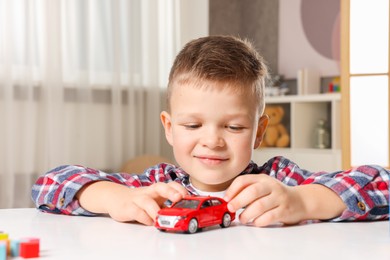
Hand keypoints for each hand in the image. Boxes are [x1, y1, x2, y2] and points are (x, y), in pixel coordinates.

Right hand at [77, 181, 187, 224]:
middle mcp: (148, 192)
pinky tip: (150, 222)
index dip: (179, 188)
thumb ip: (167, 206)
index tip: (188, 196)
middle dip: (170, 192)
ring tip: (162, 217)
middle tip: (179, 198)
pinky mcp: (128, 208)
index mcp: (157, 190)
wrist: (116, 198)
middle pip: (160, 187)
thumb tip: (186, 213)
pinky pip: (137, 212)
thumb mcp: (154, 200)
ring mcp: (137, 199)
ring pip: (147, 201)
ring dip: (156, 210)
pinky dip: (144, 218)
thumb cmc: (140, 200)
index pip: (170, 184)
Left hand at [224, 174, 344, 226]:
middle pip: (252, 191)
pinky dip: (259, 221)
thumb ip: (247, 190)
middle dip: (238, 201)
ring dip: (247, 214)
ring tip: (242, 218)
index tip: (226, 199)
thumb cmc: (276, 195)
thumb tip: (228, 199)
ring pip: (260, 205)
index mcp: (262, 179)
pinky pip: (269, 217)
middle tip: (231, 208)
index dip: (232, 189)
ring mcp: (279, 198)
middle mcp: (271, 186)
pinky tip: (255, 222)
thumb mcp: (263, 187)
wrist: (301, 201)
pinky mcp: (285, 211)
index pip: (244, 180)